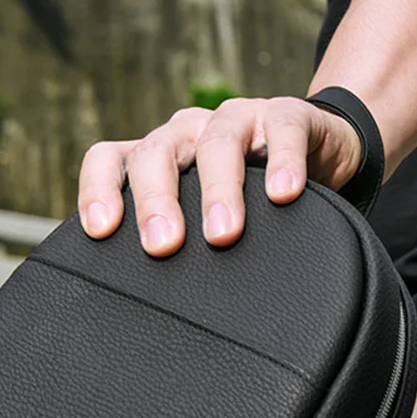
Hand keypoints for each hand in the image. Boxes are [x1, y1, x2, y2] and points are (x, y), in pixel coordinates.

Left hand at [77, 96, 362, 256]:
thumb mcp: (202, 212)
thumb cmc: (249, 193)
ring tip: (222, 234)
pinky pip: (284, 131)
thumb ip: (176, 240)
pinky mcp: (289, 115)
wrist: (318, 150)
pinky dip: (283, 162)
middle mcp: (191, 132)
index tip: (101, 230)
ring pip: (218, 143)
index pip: (112, 158)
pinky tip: (282, 193)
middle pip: (159, 153)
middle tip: (162, 245)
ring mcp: (239, 119)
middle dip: (157, 200)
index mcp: (162, 154)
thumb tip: (150, 302)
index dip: (99, 188)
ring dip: (217, 190)